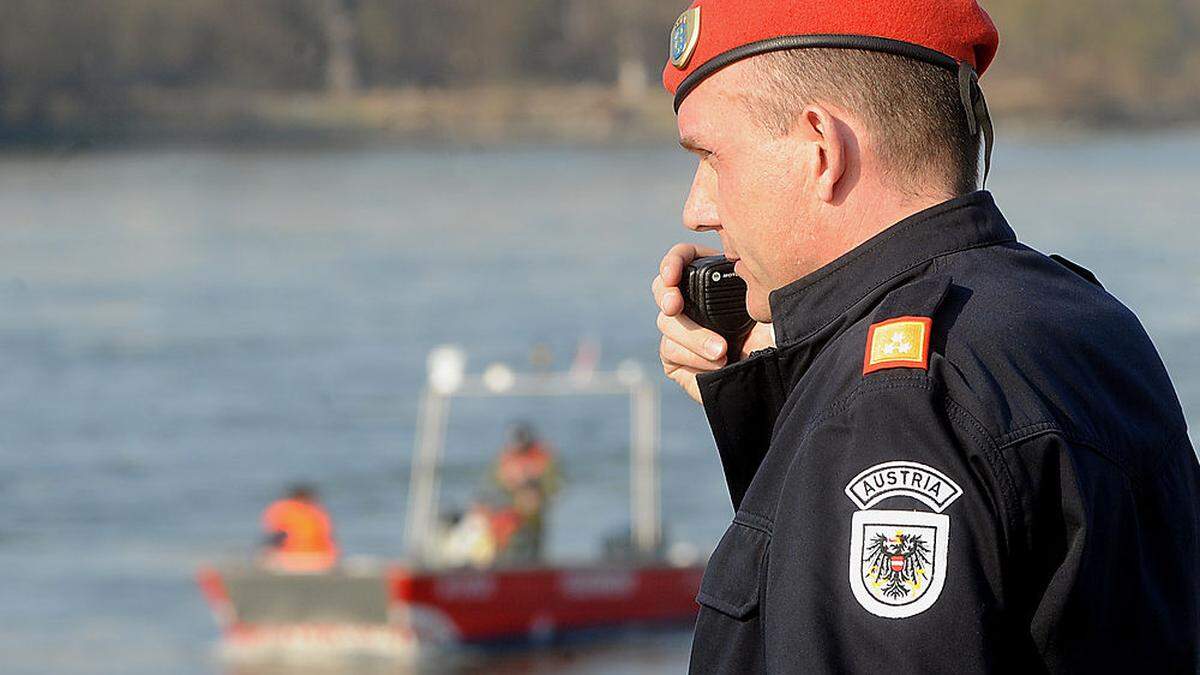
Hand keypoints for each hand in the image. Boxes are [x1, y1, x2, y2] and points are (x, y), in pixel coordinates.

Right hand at [652, 244, 775, 403]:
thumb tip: (739, 263)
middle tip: (674, 306)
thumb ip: (751, 281)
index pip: (683, 258)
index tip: (673, 274)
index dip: (673, 261)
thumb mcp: (768, 304)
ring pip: (666, 322)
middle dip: (665, 293)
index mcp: (714, 278)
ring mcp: (681, 330)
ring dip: (693, 337)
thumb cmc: (777, 336)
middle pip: (662, 287)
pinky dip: (693, 356)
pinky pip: (670, 350)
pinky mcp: (676, 358)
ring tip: (721, 351)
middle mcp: (693, 302)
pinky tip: (716, 364)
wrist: (778, 376)